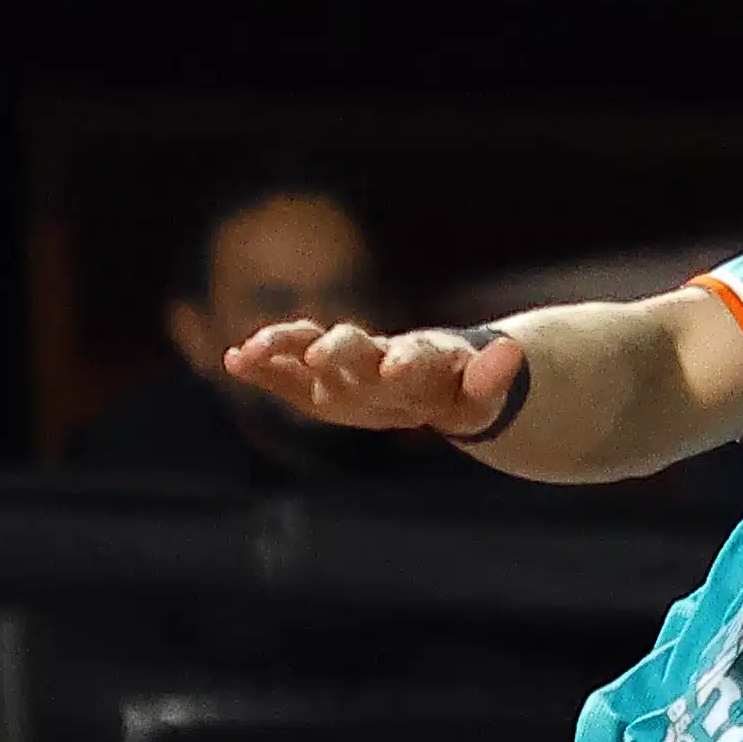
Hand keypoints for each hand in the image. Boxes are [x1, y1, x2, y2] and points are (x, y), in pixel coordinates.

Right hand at [223, 318, 533, 438]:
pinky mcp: (316, 380)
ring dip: (282, 346)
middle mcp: (377, 354)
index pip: (417, 355)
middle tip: (319, 355)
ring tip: (246, 352)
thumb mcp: (480, 396)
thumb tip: (512, 352)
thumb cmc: (457, 390)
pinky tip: (231, 360)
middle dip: (337, 349)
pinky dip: (262, 366)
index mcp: (423, 360)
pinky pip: (286, 371)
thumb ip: (490, 379)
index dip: (407, 361)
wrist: (431, 376)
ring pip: (311, 345)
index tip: (395, 368)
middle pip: (355, 345)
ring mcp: (344, 363)